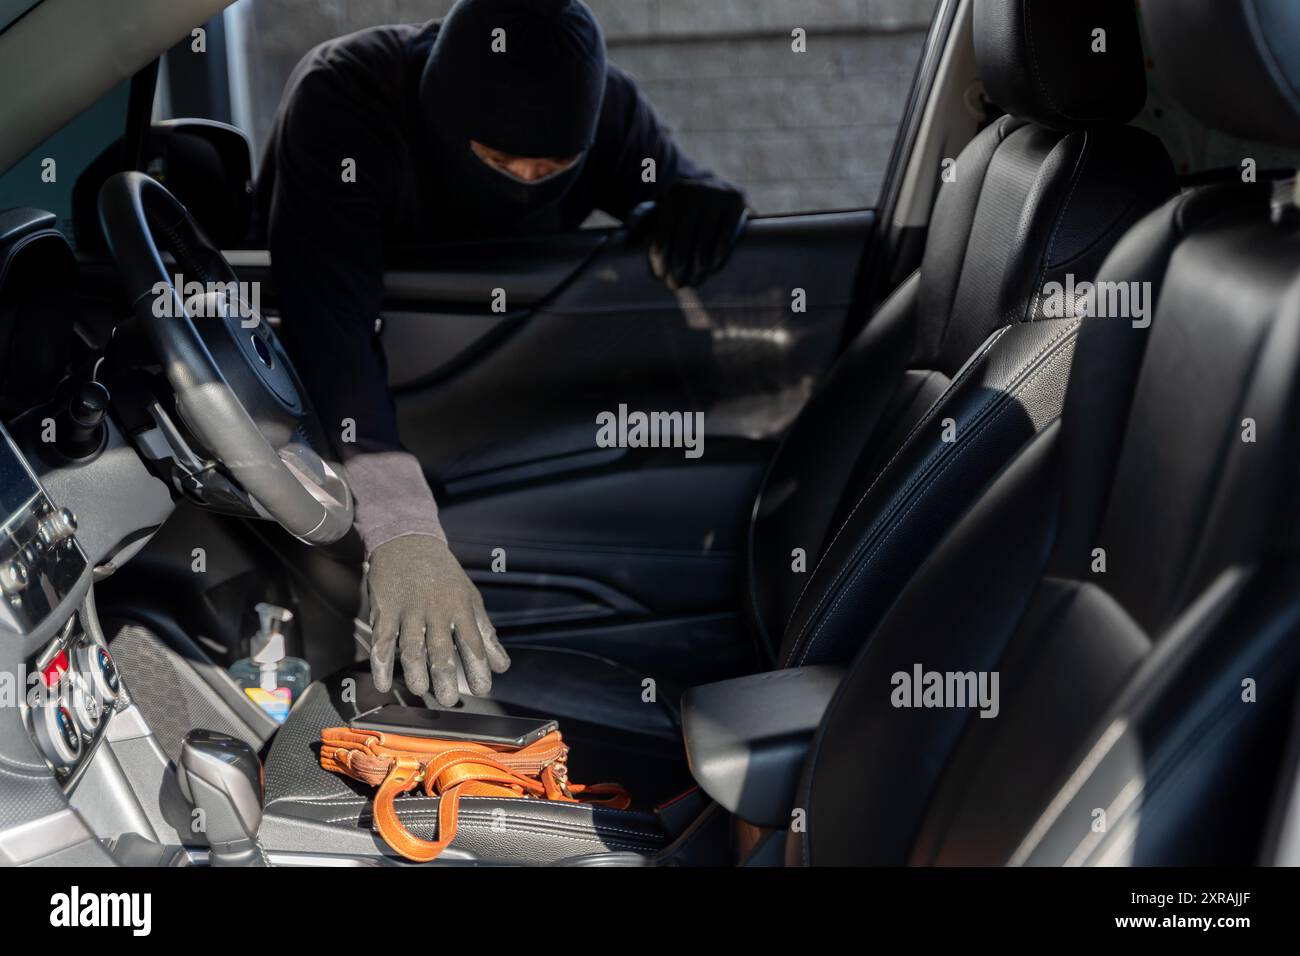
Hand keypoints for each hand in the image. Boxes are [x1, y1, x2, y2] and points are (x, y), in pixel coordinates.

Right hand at [366, 534, 509, 706]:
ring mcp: (409, 611)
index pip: (473, 643)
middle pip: (441, 650)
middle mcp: (436, 611)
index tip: (483, 690)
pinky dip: (381, 665)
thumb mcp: (470, 598)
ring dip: (415, 673)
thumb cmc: (444, 576)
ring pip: (411, 648)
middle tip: (449, 701)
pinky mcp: (385, 611)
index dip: (478, 668)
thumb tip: (502, 666)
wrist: (408, 541)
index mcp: (461, 608)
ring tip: (421, 691)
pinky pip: (382, 642)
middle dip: (446, 678)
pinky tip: (383, 684)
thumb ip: (485, 633)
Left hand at [648, 177, 747, 290]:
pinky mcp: (737, 202)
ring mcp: (718, 194)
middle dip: (678, 266)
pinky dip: (718, 254)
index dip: (660, 256)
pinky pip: (725, 235)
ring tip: (694, 281)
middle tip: (676, 285)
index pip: (664, 230)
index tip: (660, 276)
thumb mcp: (666, 206)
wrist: (722, 189)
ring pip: (705, 239)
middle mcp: (696, 189)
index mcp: (675, 192)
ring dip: (699, 265)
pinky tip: (712, 268)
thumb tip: (633, 232)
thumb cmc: (687, 208)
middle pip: (684, 238)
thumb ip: (646, 217)